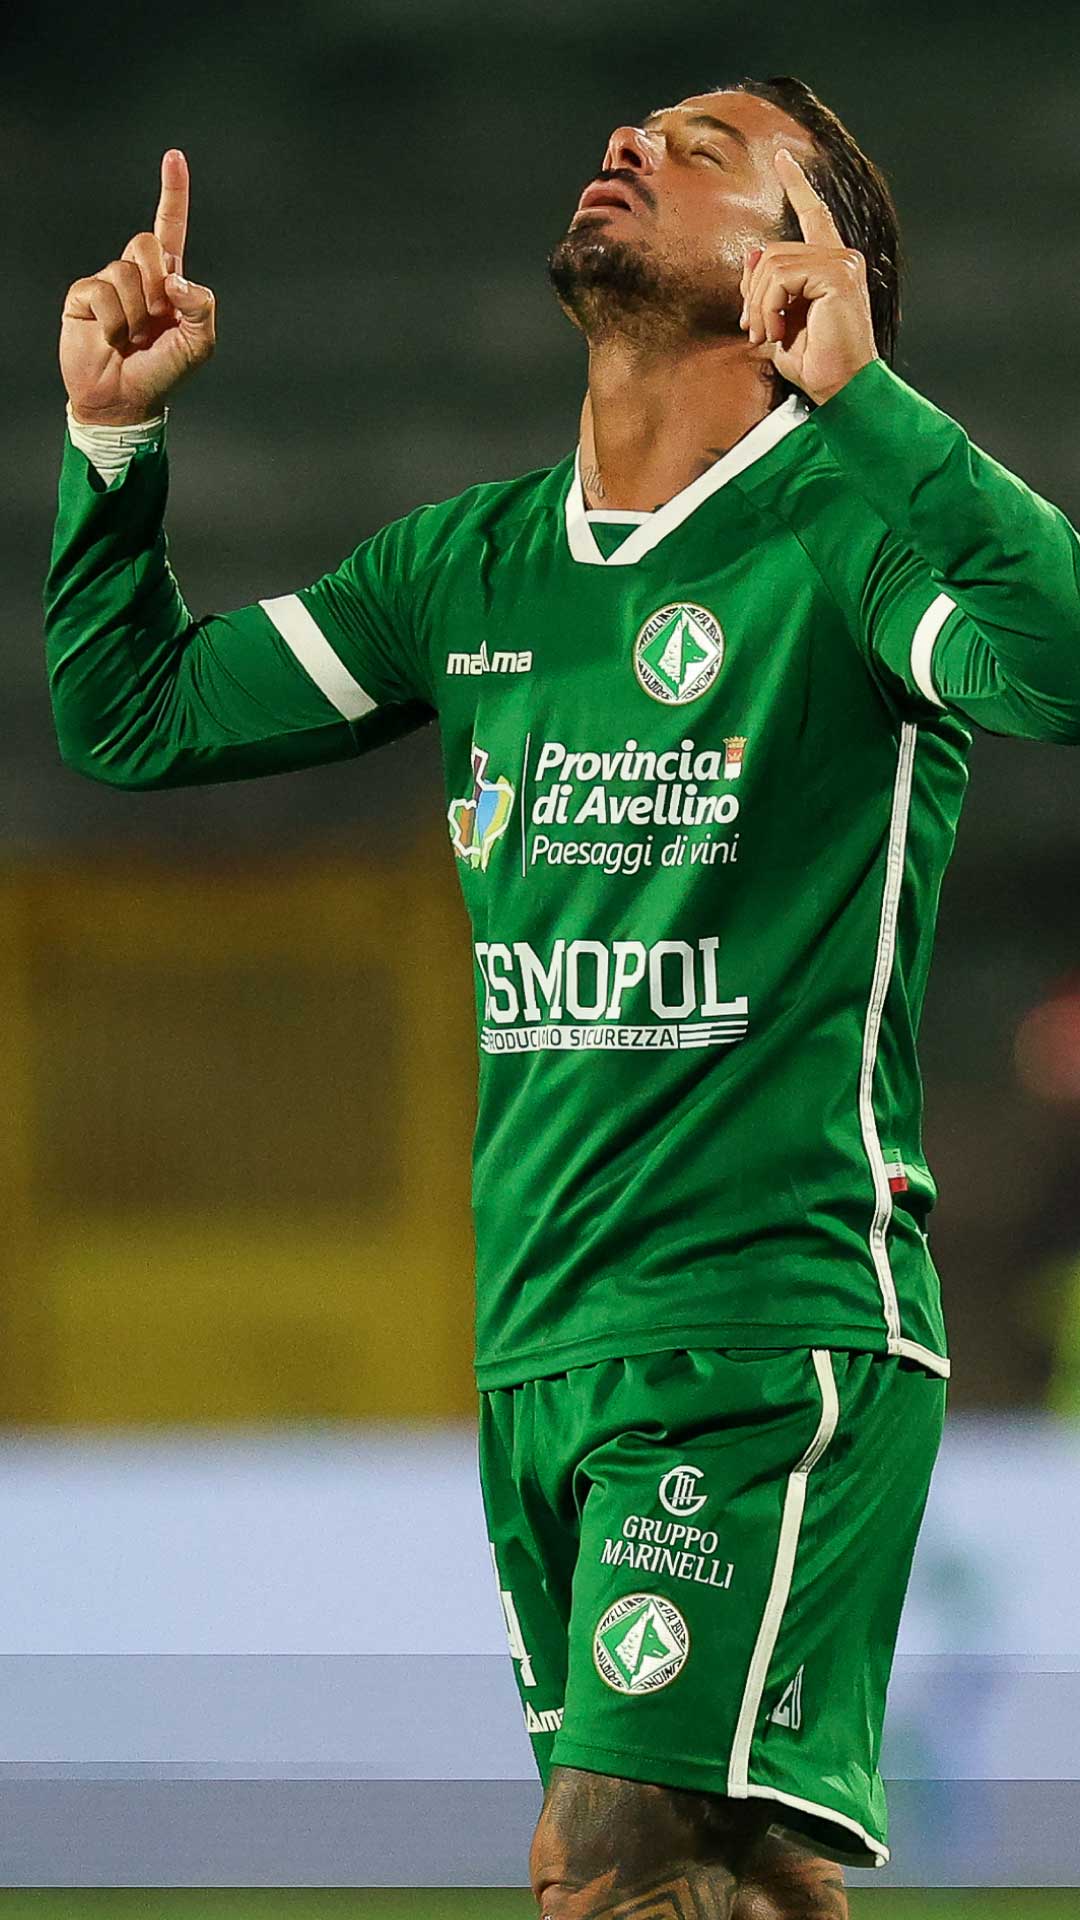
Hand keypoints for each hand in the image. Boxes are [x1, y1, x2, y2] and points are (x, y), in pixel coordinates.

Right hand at [60, 149, 216, 425]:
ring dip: (135, 312)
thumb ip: (201, 307)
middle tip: (152, 322)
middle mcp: (136, 275)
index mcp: (167, 281)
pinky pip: (103, 291)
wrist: (124, 399)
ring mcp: (108, 283)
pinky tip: (110, 338)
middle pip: (147, 243)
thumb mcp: (199, 344)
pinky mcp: (84, 296)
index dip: (173, 193)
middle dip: (156, 284)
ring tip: (130, 337)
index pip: (170, 227)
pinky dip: (113, 321)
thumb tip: (175, 279)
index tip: (174, 156)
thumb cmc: (163, 372)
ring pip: (126, 270)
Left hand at [739, 148, 877, 404]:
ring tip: (764, 335)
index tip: (782, 158)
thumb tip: (752, 254)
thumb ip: (766, 287)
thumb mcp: (779, 321)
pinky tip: (776, 331)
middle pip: (773, 252)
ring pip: (773, 264)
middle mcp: (841, 257)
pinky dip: (769, 306)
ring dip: (758, 304)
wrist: (840, 389)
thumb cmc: (814, 364)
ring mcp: (842, 263)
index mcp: (832, 265)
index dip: (797, 186)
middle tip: (752, 330)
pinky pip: (781, 277)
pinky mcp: (837, 275)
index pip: (814, 216)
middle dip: (752, 293)